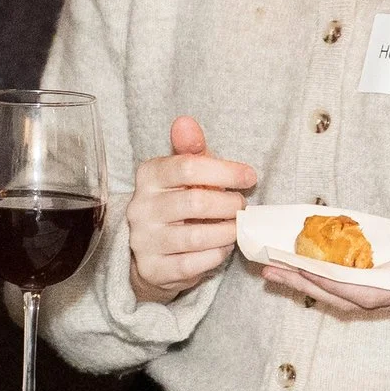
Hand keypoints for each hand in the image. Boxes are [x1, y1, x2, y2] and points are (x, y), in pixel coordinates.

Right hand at [127, 116, 258, 304]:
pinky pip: (193, 264)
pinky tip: (222, 247)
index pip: (188, 167)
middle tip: (240, 206)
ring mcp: (143, 240)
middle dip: (228, 204)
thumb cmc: (178, 203)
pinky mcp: (152, 268)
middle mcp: (140, 207)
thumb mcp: (183, 173)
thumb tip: (185, 121)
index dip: (225, 171)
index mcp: (148, 176)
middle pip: (195, 202)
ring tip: (235, 227)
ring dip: (226, 232)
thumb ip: (190, 149)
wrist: (153, 251)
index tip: (249, 177)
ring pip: (195, 236)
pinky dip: (216, 255)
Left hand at [262, 219, 389, 322]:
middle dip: (305, 285)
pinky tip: (318, 273)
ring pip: (350, 298)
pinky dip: (334, 284)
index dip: (322, 280)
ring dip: (314, 286)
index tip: (292, 267)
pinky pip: (362, 292)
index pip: (359, 290)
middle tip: (268, 269)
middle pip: (345, 299)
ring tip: (282, 272)